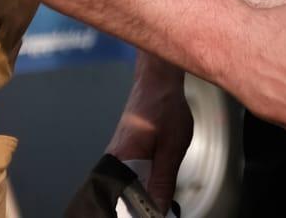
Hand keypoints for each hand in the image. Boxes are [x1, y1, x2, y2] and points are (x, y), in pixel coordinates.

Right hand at [107, 55, 192, 213]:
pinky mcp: (125, 152)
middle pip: (123, 197)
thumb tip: (159, 210)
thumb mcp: (171, 148)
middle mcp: (114, 161)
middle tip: (159, 205)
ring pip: (129, 186)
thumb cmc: (163, 107)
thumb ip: (163, 181)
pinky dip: (145, 182)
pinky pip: (132, 175)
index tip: (154, 213)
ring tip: (158, 198)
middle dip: (141, 204)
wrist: (158, 81)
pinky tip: (155, 184)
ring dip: (144, 193)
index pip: (120, 202)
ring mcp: (118, 156)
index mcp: (120, 161)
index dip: (137, 212)